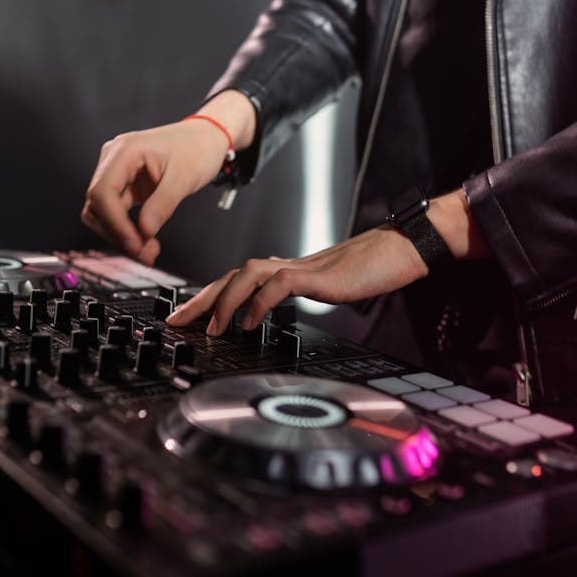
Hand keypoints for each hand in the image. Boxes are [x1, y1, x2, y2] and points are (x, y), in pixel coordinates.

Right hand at [81, 122, 227, 264]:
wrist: (205, 139)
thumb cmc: (197, 147)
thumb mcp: (185, 176)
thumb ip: (163, 204)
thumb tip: (145, 231)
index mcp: (124, 150)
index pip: (102, 191)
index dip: (114, 222)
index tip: (134, 243)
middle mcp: (114, 161)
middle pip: (97, 205)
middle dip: (118, 233)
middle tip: (144, 254)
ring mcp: (118, 174)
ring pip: (103, 213)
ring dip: (120, 236)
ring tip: (148, 250)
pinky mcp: (125, 187)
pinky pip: (116, 213)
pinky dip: (128, 231)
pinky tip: (146, 241)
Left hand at [165, 188, 489, 332]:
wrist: (401, 249)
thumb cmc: (370, 268)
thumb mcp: (326, 288)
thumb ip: (298, 293)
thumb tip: (274, 309)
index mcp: (286, 270)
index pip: (237, 281)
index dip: (209, 298)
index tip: (188, 317)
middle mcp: (286, 265)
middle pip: (231, 276)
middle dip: (200, 299)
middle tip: (175, 322)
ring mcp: (301, 268)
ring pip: (247, 274)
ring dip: (224, 301)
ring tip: (210, 327)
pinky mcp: (317, 275)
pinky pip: (278, 285)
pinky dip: (258, 303)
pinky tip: (248, 322)